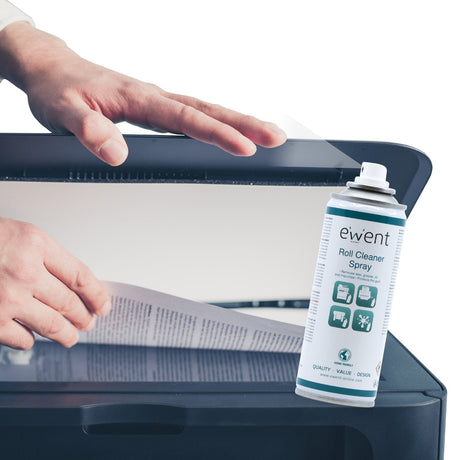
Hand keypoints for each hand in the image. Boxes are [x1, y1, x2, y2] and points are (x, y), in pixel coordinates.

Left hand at [0, 22, 286, 165]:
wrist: (53, 70)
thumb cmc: (59, 89)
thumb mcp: (64, 112)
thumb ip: (89, 131)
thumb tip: (117, 154)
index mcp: (138, 98)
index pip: (186, 118)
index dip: (217, 134)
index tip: (244, 147)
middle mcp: (154, 96)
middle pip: (208, 109)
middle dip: (244, 124)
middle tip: (276, 138)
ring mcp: (158, 100)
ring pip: (205, 109)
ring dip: (238, 121)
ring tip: (266, 135)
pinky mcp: (155, 106)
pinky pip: (194, 113)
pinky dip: (217, 121)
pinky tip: (228, 130)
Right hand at [0, 218, 110, 348]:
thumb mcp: (21, 236)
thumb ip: (47, 258)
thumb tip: (73, 285)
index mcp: (35, 245)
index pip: (81, 276)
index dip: (97, 295)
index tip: (103, 305)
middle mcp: (24, 272)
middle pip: (70, 303)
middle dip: (84, 316)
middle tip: (88, 321)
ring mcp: (6, 299)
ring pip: (52, 326)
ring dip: (67, 334)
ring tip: (71, 336)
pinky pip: (23, 339)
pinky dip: (31, 340)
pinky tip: (32, 336)